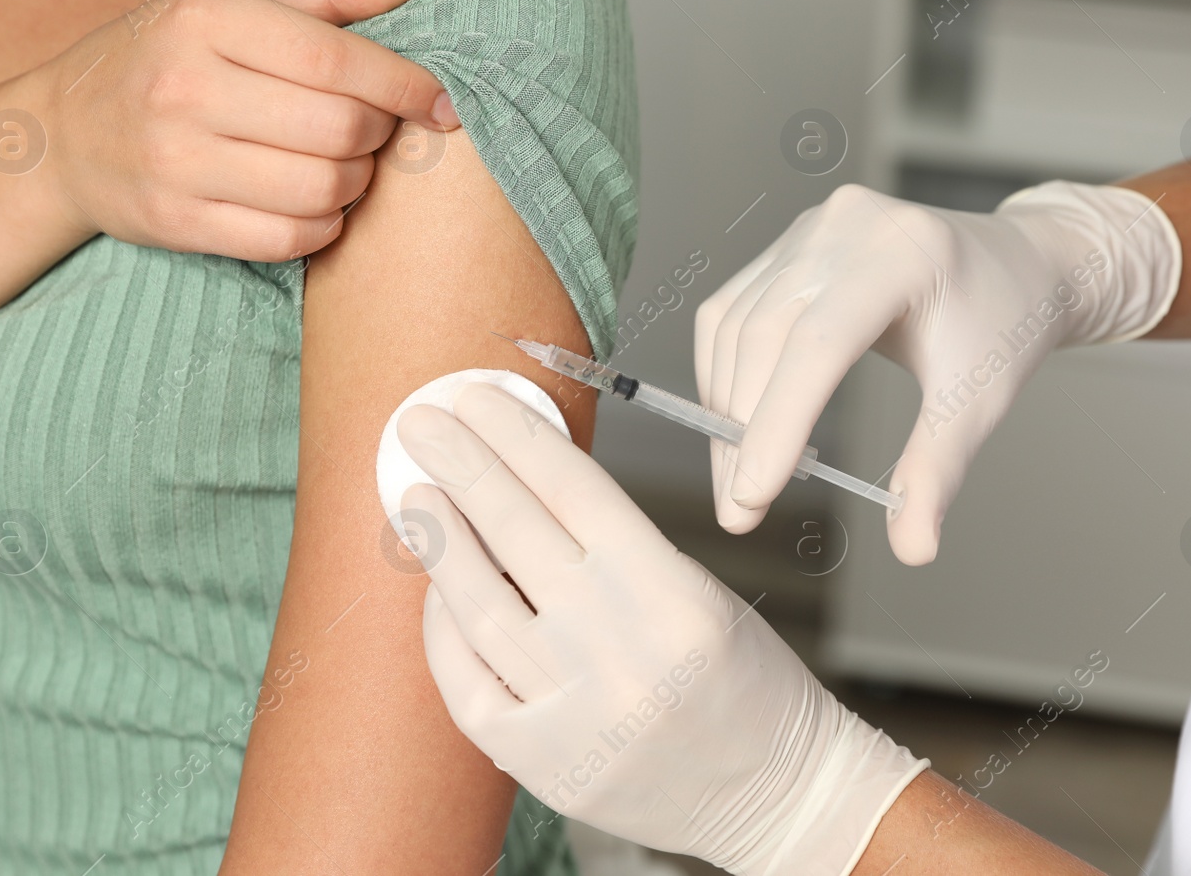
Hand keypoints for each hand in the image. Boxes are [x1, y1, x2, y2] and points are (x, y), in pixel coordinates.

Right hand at [31, 0, 458, 260]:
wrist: (61, 134)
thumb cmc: (171, 59)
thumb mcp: (239, 6)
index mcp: (208, 19)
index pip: (335, 59)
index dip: (405, 85)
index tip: (443, 101)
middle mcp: (186, 87)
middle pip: (338, 129)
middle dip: (378, 134)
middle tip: (372, 129)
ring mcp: (176, 161)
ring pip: (321, 189)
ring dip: (354, 183)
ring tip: (342, 164)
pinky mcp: (176, 222)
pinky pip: (289, 238)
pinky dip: (322, 226)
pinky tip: (313, 204)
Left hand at [395, 382, 927, 875]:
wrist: (774, 792)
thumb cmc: (744, 681)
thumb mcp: (697, 590)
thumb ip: (614, 546)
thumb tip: (521, 484)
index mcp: (670, 591)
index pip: (572, 488)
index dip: (517, 435)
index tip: (477, 399)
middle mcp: (619, 646)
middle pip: (517, 532)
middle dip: (462, 466)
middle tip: (423, 423)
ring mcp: (575, 709)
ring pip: (480, 604)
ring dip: (440, 540)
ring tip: (416, 495)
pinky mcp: (542, 761)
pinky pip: (468, 682)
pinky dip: (445, 630)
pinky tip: (437, 589)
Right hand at [695, 182, 1179, 561]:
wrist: (1016, 264)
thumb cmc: (1001, 324)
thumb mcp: (980, 399)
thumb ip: (938, 471)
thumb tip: (913, 549)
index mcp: (904, 252)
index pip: (819, 343)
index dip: (778, 422)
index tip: (753, 497)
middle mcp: (845, 227)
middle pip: (766, 335)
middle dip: (744, 432)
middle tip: (740, 512)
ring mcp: (810, 230)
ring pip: (736, 326)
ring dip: (726, 411)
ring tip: (739, 482)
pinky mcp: (788, 246)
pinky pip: (732, 312)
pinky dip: (726, 375)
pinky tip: (738, 427)